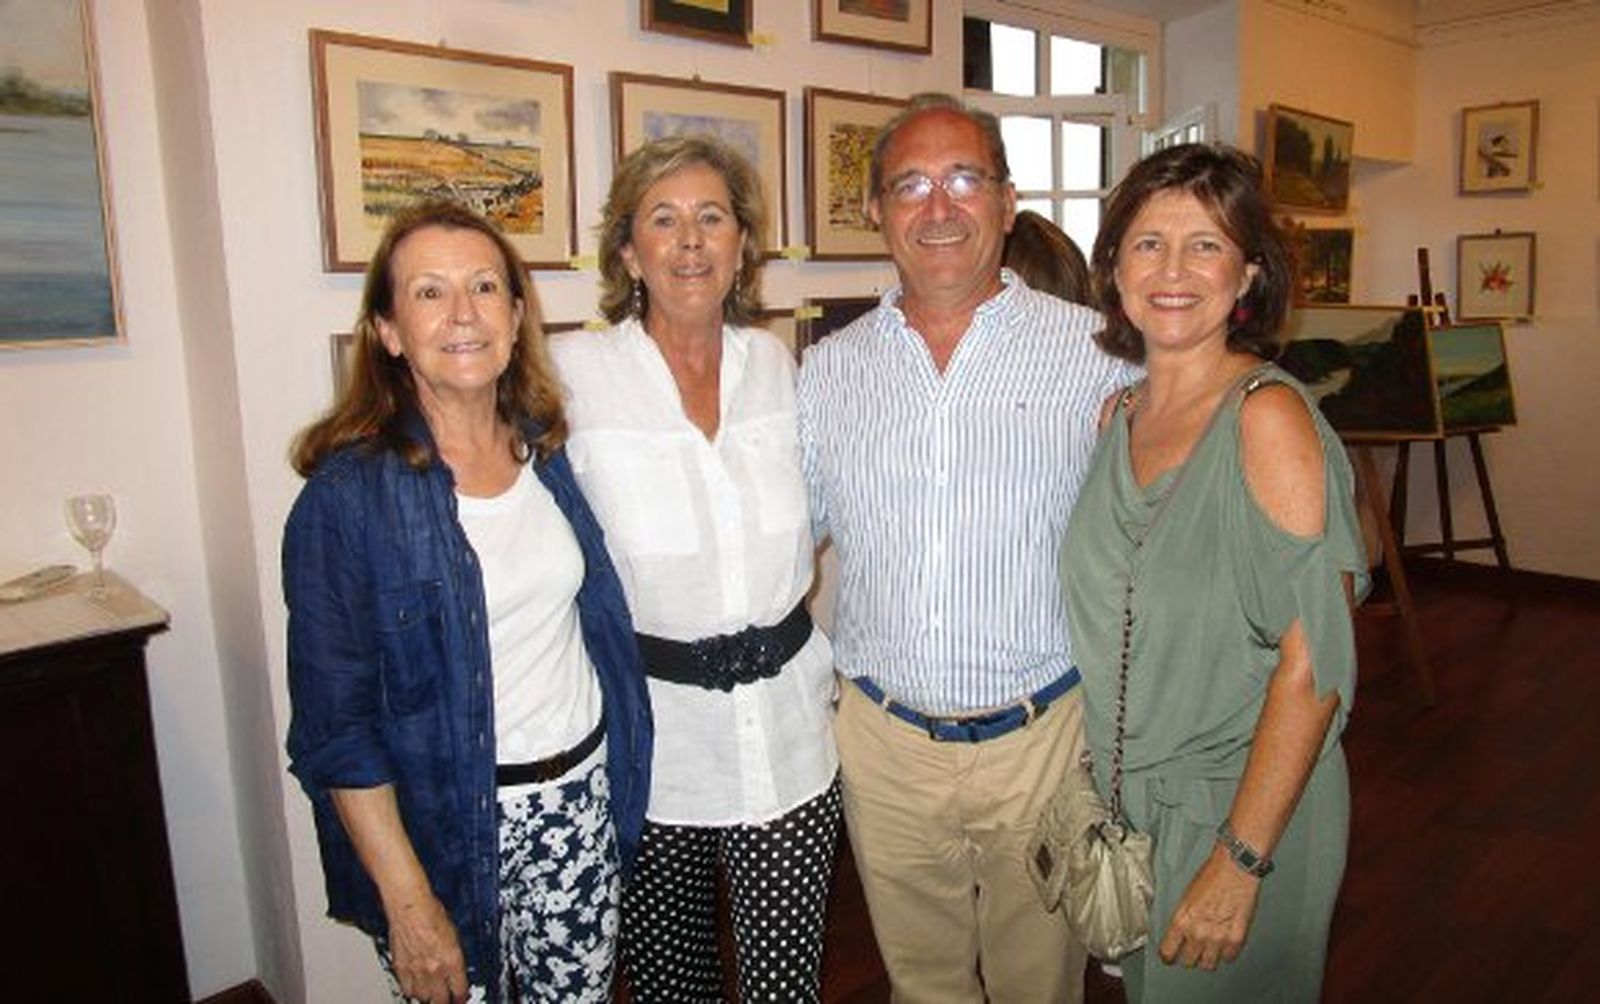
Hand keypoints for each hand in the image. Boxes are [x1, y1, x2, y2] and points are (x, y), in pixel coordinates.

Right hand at [386, 893, 469, 1002]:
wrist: (409, 906)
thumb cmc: (431, 912)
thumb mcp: (454, 935)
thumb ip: (455, 957)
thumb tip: (456, 971)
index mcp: (452, 960)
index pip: (459, 991)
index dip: (461, 997)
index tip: (460, 998)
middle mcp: (434, 969)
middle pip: (440, 1000)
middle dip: (445, 1001)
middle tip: (446, 999)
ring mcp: (416, 970)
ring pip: (422, 998)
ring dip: (428, 996)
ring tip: (431, 992)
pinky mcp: (400, 968)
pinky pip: (406, 989)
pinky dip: (412, 990)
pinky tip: (416, 985)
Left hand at [1158, 844, 1261, 969]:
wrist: (1234, 868)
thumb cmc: (1211, 876)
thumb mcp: (1186, 898)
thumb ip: (1183, 919)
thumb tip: (1180, 933)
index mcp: (1181, 921)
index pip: (1168, 952)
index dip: (1168, 956)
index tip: (1170, 957)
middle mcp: (1198, 933)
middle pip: (1188, 962)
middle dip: (1188, 957)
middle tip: (1191, 951)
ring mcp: (1218, 938)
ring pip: (1208, 964)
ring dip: (1207, 957)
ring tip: (1208, 949)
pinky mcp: (1236, 939)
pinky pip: (1228, 957)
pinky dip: (1226, 952)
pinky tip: (1224, 943)